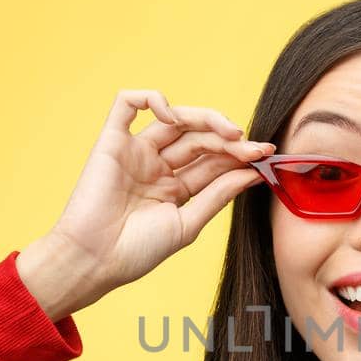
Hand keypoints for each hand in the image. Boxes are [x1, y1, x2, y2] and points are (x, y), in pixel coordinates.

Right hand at [22, 89, 274, 317]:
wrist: (94, 261)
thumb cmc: (136, 252)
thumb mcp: (187, 223)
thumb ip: (218, 195)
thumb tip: (252, 173)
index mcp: (175, 187)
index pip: (213, 161)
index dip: (240, 156)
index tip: (266, 157)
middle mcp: (157, 165)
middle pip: (200, 138)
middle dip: (230, 140)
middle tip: (253, 148)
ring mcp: (135, 151)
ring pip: (175, 119)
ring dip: (206, 119)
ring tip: (230, 133)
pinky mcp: (111, 141)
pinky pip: (127, 103)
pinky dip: (152, 99)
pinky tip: (174, 117)